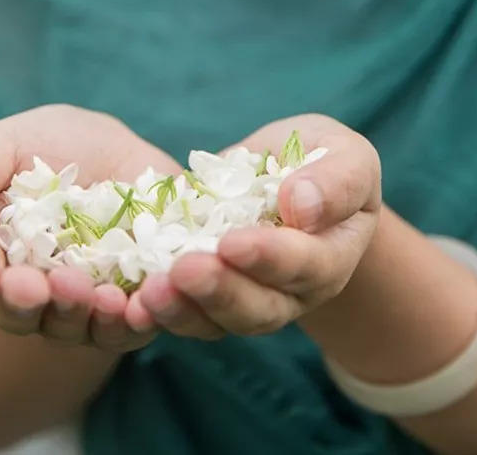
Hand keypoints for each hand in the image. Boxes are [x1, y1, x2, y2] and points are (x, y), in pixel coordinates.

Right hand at [0, 104, 180, 352]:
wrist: (114, 151)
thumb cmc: (43, 148)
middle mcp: (33, 291)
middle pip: (20, 312)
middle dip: (22, 303)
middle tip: (31, 288)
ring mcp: (84, 302)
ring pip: (76, 325)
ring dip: (78, 312)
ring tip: (89, 292)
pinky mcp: (133, 299)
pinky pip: (133, 323)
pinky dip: (133, 319)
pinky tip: (136, 306)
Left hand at [129, 114, 381, 340]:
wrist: (293, 177)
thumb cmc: (325, 159)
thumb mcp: (346, 155)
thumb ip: (336, 179)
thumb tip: (301, 205)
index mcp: (331, 256)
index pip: (306, 266)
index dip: (270, 258)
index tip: (233, 242)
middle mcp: (292, 292)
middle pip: (260, 309)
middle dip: (220, 291)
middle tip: (183, 270)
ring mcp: (249, 299)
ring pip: (218, 321)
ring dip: (183, 310)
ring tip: (150, 292)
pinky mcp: (208, 294)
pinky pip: (185, 312)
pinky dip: (158, 310)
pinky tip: (129, 301)